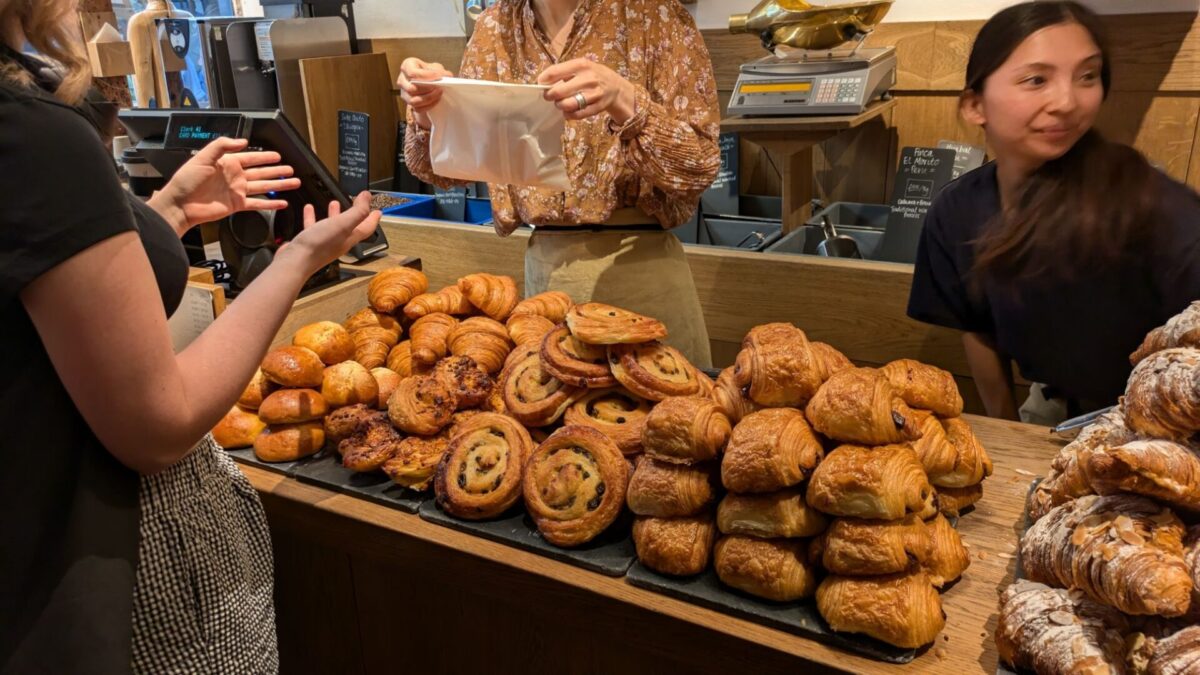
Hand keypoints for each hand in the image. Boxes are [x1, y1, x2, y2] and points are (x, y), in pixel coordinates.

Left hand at [149, 137, 300, 235]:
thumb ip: (222, 146)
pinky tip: (282, 203)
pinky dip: (270, 204)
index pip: (251, 158)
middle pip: (261, 172)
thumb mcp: (202, 157)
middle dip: (277, 171)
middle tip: (291, 170)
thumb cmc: (187, 181)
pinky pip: (258, 204)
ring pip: (263, 187)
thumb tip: (243, 141)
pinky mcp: (237, 205)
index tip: (278, 156)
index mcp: (228, 163)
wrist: (181, 204)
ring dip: (279, 185)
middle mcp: (235, 177)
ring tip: (293, 183)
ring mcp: (237, 191)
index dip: (265, 157)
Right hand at [278, 191, 381, 275]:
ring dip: (335, 214)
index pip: (366, 228)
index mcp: (349, 238)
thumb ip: (357, 211)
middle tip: (358, 205)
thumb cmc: (319, 245)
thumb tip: (367, 197)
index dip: (373, 219)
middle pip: (351, 226)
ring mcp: (323, 242)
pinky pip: (313, 226)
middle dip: (355, 214)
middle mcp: (338, 242)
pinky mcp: (309, 241)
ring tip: (334, 203)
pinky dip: (312, 216)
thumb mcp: (343, 224)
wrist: (296, 261)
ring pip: (332, 225)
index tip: (378, 211)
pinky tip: (309, 209)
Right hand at [397, 57, 453, 129]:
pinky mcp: (409, 103)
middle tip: (440, 87)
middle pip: (412, 88)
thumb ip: (440, 70)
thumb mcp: (434, 67)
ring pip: (414, 101)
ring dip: (429, 98)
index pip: (412, 73)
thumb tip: (447, 76)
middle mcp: (402, 79)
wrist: (427, 82)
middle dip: (427, 89)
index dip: (427, 76)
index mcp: (407, 66)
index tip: (439, 77)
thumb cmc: (429, 72)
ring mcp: (404, 93)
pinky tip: (437, 100)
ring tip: (440, 93)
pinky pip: (418, 108)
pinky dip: (429, 105)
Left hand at [537, 58, 636, 123]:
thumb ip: (563, 72)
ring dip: (560, 105)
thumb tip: (542, 81)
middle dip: (550, 95)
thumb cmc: (592, 75)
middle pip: (559, 91)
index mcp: (581, 65)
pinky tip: (568, 111)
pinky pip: (577, 115)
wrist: (616, 87)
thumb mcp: (580, 67)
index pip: (555, 72)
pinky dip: (568, 115)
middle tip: (549, 96)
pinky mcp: (597, 107)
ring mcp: (594, 94)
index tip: (540, 84)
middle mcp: (588, 78)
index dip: (543, 80)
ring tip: (560, 103)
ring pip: (568, 104)